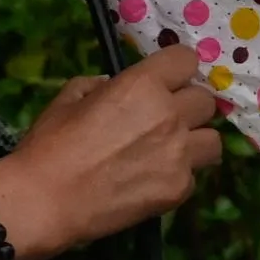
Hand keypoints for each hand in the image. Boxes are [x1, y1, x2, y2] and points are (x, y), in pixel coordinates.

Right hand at [0, 46, 220, 259]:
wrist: (46, 200)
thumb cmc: (51, 144)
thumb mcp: (70, 97)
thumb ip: (101, 84)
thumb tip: (114, 86)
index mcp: (143, 84)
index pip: (187, 59)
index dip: (176, 69)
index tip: (166, 80)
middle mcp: (170, 114)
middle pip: (206, 100)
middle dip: (187, 106)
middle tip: (164, 119)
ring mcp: (179, 154)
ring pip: (213, 140)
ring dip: (195, 141)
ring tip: (170, 151)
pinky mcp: (179, 189)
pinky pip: (195, 175)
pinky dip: (178, 176)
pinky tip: (152, 181)